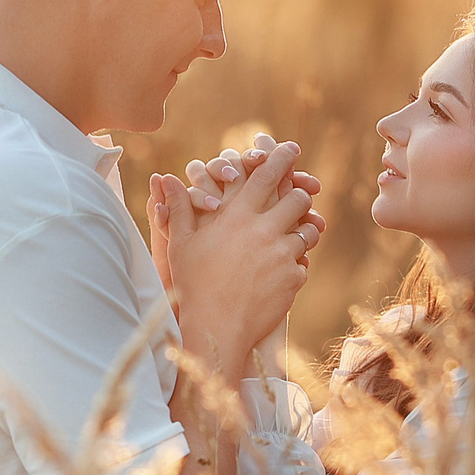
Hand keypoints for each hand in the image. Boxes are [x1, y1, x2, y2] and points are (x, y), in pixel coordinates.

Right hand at [150, 134, 323, 289]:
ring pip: (308, 228)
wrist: (215, 327)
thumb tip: (165, 178)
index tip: (291, 148)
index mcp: (237, 216)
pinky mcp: (294, 277)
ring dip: (304, 227)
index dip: (280, 158)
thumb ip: (178, 208)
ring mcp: (282, 254)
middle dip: (299, 193)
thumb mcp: (181, 244)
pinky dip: (298, 261)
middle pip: (297, 197)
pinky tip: (285, 269)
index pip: (265, 175)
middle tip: (299, 193)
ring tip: (295, 233)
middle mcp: (263, 230)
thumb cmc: (192, 285)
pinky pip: (305, 260)